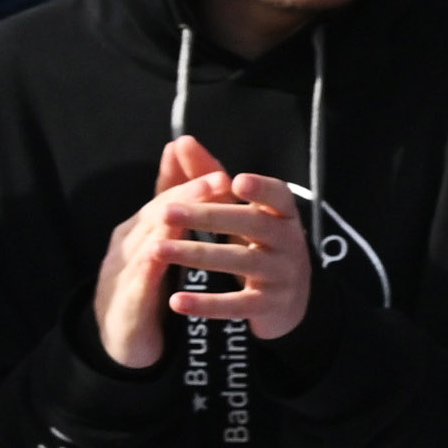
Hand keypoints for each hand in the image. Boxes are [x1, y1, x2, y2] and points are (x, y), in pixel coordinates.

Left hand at [89, 134, 314, 369]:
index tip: (235, 181)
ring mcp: (281, 275)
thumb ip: (209, 175)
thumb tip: (181, 142)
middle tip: (166, 212)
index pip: (278, 196)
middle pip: (251, 225)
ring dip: (196, 255)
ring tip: (157, 250)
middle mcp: (288, 242)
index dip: (261, 189)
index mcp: (282, 214)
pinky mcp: (269, 305)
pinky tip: (176, 301)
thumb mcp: (239, 210)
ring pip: (239, 262)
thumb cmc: (257, 243)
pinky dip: (206, 304)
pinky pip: (236, 304)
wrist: (290, 300)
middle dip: (207, 217)